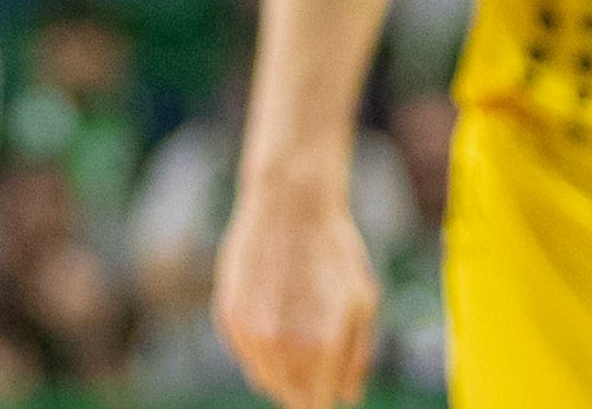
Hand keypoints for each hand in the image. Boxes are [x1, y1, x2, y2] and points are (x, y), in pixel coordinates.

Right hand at [213, 165, 378, 408]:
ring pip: (261, 377)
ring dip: (280, 367)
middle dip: (304, 386)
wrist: (289, 203)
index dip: (324, 398)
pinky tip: (274, 310)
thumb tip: (346, 397)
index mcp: (319, 347)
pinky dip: (259, 344)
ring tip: (296, 327)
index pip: (315, 404)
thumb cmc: (333, 252)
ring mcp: (249, 330)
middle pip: (287, 395)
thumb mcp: (363, 303)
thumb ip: (355, 359)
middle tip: (317, 356)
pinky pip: (243, 351)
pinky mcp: (227, 314)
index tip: (327, 388)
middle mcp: (279, 345)